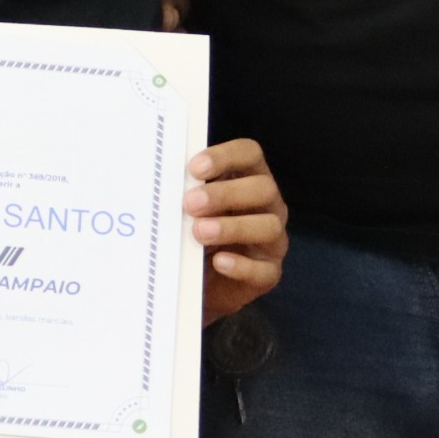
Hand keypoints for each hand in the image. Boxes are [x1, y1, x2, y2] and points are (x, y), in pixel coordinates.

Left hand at [188, 137, 287, 323]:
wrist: (196, 283)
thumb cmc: (192, 236)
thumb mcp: (187, 212)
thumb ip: (186, 194)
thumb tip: (166, 182)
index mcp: (248, 180)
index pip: (249, 154)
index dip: (225, 157)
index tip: (194, 168)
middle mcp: (268, 207)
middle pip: (263, 188)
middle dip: (226, 194)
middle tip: (190, 203)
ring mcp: (272, 241)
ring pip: (268, 226)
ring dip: (233, 227)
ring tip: (199, 233)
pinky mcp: (269, 274)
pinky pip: (264, 270)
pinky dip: (241, 265)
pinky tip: (218, 262)